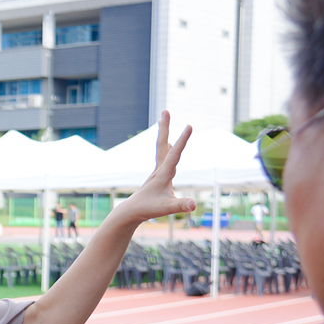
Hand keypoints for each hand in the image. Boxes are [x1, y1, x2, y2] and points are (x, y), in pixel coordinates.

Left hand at [111, 110, 197, 225]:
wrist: (130, 212)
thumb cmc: (148, 209)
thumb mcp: (166, 208)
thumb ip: (180, 206)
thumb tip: (193, 205)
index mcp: (163, 174)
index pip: (174, 154)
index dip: (182, 140)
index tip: (190, 125)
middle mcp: (159, 169)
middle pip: (162, 144)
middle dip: (165, 128)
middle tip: (165, 111)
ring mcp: (157, 171)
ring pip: (161, 148)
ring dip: (164, 133)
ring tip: (164, 119)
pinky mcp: (157, 176)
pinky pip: (162, 156)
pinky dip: (166, 146)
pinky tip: (167, 143)